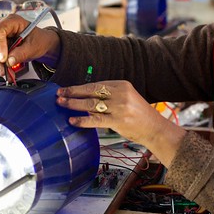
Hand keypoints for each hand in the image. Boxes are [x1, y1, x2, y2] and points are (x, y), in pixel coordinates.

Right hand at [0, 14, 59, 76]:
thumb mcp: (33, 47)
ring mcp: (1, 35)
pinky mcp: (1, 43)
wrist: (43, 42)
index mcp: (13, 21)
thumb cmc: (40, 40)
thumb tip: (9, 61)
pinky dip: (0, 63)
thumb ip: (21, 54)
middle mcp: (4, 26)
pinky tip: (5, 69)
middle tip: (3, 69)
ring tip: (5, 72)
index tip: (4, 59)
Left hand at [56, 80, 185, 166]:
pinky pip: (96, 119)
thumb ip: (109, 97)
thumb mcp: (126, 99)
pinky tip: (72, 120)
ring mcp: (120, 107)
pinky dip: (82, 120)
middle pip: (91, 91)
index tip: (66, 89)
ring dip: (74, 104)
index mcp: (122, 85)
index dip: (79, 87)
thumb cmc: (138, 115)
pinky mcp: (118, 121)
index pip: (96, 84)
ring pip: (91, 104)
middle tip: (59, 94)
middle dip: (73, 92)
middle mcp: (121, 94)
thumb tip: (84, 99)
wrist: (154, 128)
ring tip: (61, 104)